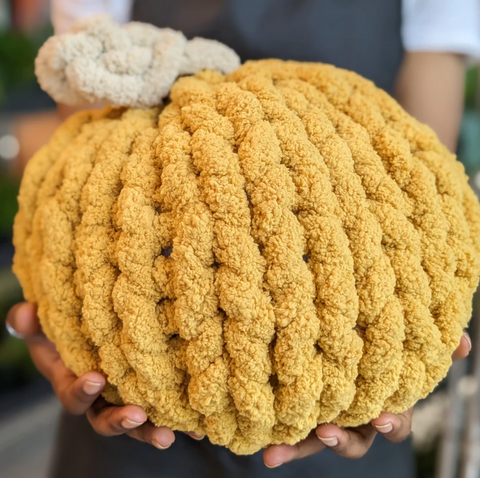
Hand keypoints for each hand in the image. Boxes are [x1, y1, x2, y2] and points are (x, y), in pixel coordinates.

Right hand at [6, 302, 203, 448]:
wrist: (96, 333)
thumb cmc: (70, 332)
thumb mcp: (48, 327)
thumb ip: (32, 324)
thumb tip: (23, 314)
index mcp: (75, 383)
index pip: (75, 396)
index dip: (82, 391)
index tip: (95, 378)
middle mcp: (101, 399)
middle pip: (107, 420)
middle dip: (121, 421)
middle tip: (137, 414)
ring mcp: (126, 398)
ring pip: (137, 422)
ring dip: (152, 430)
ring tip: (169, 434)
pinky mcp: (150, 394)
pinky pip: (164, 411)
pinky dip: (181, 421)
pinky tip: (200, 429)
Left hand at [263, 331, 471, 467]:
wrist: (343, 331)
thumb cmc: (375, 339)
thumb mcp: (399, 338)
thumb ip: (429, 343)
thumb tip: (464, 343)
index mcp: (380, 402)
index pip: (393, 422)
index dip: (391, 423)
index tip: (381, 418)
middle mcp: (353, 414)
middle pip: (352, 441)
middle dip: (341, 442)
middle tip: (326, 433)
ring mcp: (325, 413)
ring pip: (313, 440)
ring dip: (295, 449)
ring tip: (273, 454)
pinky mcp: (298, 406)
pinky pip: (288, 425)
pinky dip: (279, 440)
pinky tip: (264, 449)